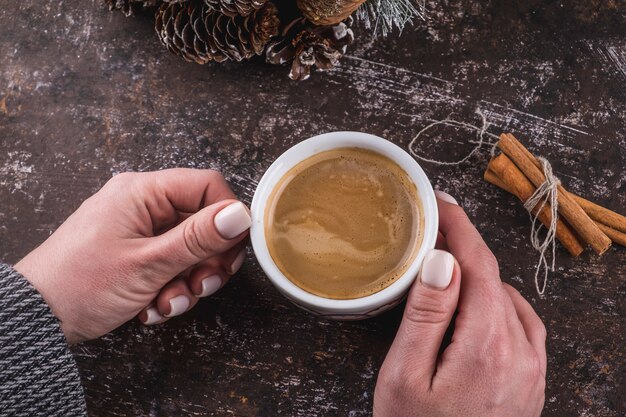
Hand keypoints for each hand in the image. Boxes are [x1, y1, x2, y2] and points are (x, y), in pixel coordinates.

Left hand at [15, 169, 250, 343]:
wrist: (37, 318)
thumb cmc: (79, 285)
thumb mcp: (148, 264)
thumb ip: (198, 238)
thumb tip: (239, 215)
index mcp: (142, 192)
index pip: (207, 187)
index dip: (227, 218)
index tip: (231, 252)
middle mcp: (142, 204)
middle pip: (202, 221)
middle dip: (207, 260)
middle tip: (202, 285)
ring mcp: (139, 228)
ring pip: (189, 248)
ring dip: (188, 281)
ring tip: (169, 302)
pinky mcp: (135, 250)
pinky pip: (171, 263)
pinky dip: (170, 287)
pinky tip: (154, 305)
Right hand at [373, 191, 545, 416]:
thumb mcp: (404, 377)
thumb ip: (426, 317)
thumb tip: (441, 262)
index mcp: (485, 346)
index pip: (477, 265)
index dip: (460, 227)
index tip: (441, 203)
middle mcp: (519, 353)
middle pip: (493, 278)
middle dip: (463, 250)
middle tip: (432, 233)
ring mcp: (531, 369)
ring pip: (508, 299)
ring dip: (479, 276)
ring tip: (445, 270)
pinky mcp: (531, 382)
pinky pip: (522, 324)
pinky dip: (498, 303)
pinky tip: (477, 306)